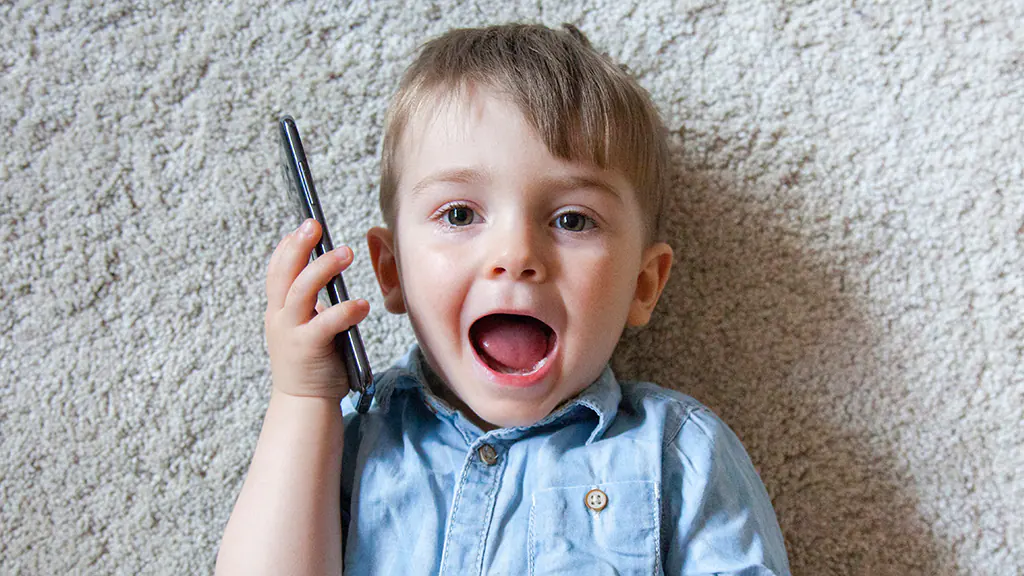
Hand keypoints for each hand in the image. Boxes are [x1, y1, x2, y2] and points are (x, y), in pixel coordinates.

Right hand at [264, 218, 369, 398]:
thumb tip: (330, 273)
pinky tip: (362, 305)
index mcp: (279, 311)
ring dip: (324, 268)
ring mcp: (291, 333)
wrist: (304, 403)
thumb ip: (312, 304)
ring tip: (346, 252)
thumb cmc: (312, 361)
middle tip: (315, 225)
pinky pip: (326, 324)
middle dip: (298, 246)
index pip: (277, 271)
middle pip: (285, 274)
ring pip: (302, 291)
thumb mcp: (306, 326)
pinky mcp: (307, 349)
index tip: (304, 226)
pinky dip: (345, 310)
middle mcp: (280, 318)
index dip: (288, 246)